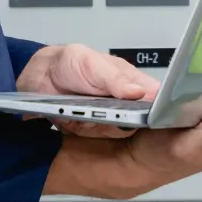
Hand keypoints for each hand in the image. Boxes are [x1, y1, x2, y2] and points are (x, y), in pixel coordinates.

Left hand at [17, 42, 159, 138]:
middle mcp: (126, 103)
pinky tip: (74, 121)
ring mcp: (110, 119)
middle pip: (140, 123)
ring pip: (117, 134)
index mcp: (133, 82)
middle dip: (122, 123)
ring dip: (99, 127)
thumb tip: (139, 92)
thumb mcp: (92, 63)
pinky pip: (97, 139)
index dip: (161, 111)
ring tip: (81, 112)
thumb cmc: (71, 62)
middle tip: (101, 112)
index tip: (154, 119)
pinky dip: (85, 132)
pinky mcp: (94, 131)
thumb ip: (115, 78)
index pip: (157, 99)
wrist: (40, 76)